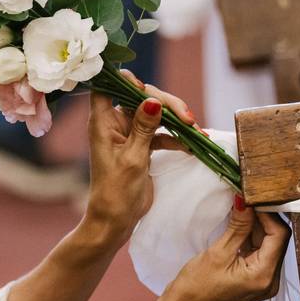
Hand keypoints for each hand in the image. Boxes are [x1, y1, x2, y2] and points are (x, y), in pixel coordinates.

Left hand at [85, 75, 195, 242]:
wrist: (116, 220)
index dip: (125, 80)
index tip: (145, 87)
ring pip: (154, 113)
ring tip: (196, 131)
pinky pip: (161, 132)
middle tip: (187, 118)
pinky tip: (192, 143)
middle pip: (140, 97)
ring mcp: (129, 133)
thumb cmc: (117, 190)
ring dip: (176, 120)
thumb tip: (153, 100)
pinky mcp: (141, 145)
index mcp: (103, 121)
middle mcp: (114, 122)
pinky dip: (176, 136)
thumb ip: (144, 128)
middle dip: (166, 103)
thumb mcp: (133, 158)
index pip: (108, 86)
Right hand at [155, 201, 290, 300]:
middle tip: (244, 199)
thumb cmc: (195, 288)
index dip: (267, 213)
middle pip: (275, 240)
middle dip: (261, 218)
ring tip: (238, 210)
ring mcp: (261, 281)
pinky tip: (236, 226)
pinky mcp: (251, 280)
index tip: (251, 198)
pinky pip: (256, 253)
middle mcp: (269, 280)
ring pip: (266, 245)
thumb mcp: (217, 253)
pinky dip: (248, 238)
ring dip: (254, 227)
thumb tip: (245, 202)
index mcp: (264, 276)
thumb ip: (238, 227)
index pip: (279, 235)